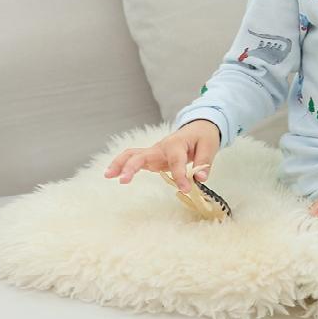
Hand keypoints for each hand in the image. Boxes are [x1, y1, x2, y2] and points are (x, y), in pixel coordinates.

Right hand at [103, 120, 220, 193]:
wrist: (198, 129)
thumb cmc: (203, 138)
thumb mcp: (209, 147)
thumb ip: (203, 163)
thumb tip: (200, 178)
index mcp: (176, 144)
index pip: (175, 162)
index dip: (180, 176)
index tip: (186, 189)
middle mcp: (161, 147)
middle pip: (141, 155)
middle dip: (131, 167)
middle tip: (123, 181)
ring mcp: (154, 152)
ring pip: (132, 155)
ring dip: (119, 164)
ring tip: (108, 175)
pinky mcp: (152, 158)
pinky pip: (134, 160)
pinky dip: (122, 166)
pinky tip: (112, 175)